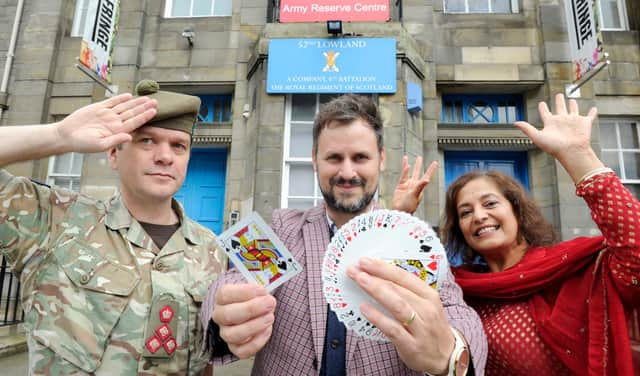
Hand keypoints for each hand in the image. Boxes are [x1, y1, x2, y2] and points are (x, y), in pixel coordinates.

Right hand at [55, 93, 156, 152]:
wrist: (66, 135)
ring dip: (136, 102)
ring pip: (124, 106)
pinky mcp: (99, 108)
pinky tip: (129, 96)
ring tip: (147, 98)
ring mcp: (107, 114)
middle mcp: (114, 122)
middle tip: (156, 102)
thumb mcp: (100, 145)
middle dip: (144, 107)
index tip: (154, 111)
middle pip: (132, 113)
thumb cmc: (82, 144)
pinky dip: (120, 98)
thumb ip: (115, 140)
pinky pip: (112, 102)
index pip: (134, 122)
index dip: (144, 116)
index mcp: (116, 131)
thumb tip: (129, 137)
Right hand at [211, 284, 276, 358]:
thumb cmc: (254, 299)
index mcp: (222, 299)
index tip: (262, 290)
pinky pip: (242, 351)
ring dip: (254, 326)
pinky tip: (267, 330)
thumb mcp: (255, 290)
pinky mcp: (235, 348)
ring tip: (270, 317)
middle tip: (270, 303)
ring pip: (233, 335)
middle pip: (228, 315)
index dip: (244, 292)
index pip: (225, 294)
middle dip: (251, 309)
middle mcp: (220, 316)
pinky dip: (257, 342)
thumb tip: (266, 296)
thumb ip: (259, 291)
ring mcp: (226, 333)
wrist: (255, 313)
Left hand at [347, 258, 454, 373]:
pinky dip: (378, 317)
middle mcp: (426, 309)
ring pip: (397, 305)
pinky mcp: (412, 345)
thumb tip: (376, 277)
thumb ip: (405, 292)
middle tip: (355, 269)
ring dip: (377, 290)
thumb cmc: (429, 327)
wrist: (446, 357)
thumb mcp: (425, 305)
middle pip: (398, 288)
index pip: (404, 276)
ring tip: (360, 281)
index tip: (365, 260)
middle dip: (375, 276)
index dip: (383, 267)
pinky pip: (392, 328)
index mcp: (429, 295)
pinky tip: (364, 308)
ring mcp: (420, 328)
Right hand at [392, 156, 436, 214]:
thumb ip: (420, 186)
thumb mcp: (415, 195)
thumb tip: (427, 180)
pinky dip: (404, 171)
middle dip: (418, 165)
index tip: (434, 162)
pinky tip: (405, 165)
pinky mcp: (400, 186)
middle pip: (417, 172)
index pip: (427, 176)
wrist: (399, 211)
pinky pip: (403, 176)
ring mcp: (407, 185)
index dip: (431, 169)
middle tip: (419, 157)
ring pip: (408, 173)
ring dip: (408, 166)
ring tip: (407, 158)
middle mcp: (414, 185)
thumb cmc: (408, 206)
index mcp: (420, 187)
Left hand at [514, 94, 603, 179]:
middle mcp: (562, 121)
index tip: (542, 103)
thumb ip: (527, 129)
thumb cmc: (554, 147)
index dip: (543, 107)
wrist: (571, 152)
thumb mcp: (537, 136)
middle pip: (560, 108)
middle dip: (559, 101)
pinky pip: (589, 116)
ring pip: (573, 110)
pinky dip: (592, 112)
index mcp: (551, 123)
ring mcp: (573, 122)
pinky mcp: (585, 123)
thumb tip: (515, 122)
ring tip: (572, 100)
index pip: (546, 113)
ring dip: (573, 105)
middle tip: (558, 95)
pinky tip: (594, 108)